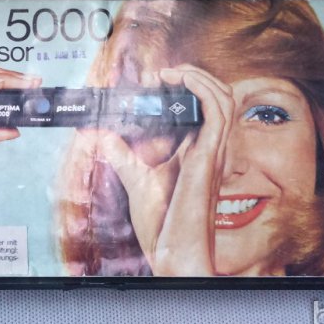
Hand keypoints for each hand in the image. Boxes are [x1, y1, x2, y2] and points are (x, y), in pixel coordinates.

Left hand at [88, 64, 234, 275]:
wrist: (172, 251)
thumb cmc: (163, 225)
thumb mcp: (135, 179)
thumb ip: (120, 154)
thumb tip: (99, 134)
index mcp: (198, 152)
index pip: (205, 107)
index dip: (187, 86)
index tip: (156, 80)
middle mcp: (211, 148)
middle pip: (220, 96)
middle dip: (194, 75)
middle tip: (162, 74)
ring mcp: (214, 151)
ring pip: (224, 97)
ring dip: (198, 77)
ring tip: (169, 73)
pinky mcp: (210, 155)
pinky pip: (218, 110)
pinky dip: (200, 87)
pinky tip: (177, 81)